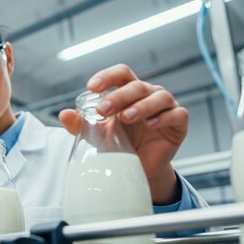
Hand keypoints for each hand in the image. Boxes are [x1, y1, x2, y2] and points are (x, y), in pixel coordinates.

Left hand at [59, 64, 186, 204]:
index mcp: (129, 92)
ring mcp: (166, 107)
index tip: (92, 87)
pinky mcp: (179, 124)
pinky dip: (164, 117)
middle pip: (137, 86)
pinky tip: (151, 124)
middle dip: (119, 96)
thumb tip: (63, 115)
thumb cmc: (120, 145)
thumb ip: (81, 125)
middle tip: (103, 110)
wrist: (139, 168)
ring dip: (141, 105)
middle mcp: (148, 95)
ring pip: (159, 96)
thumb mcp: (97, 135)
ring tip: (126, 117)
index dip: (108, 76)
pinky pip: (177, 114)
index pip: (121, 74)